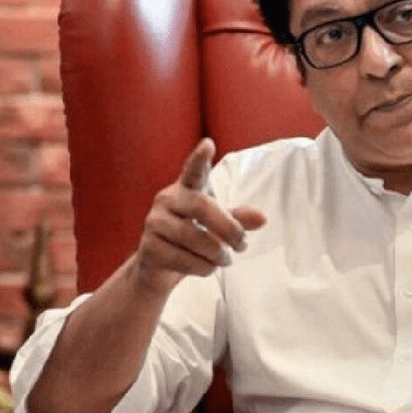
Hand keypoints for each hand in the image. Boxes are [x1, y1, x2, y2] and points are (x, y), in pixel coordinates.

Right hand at [136, 138, 265, 290]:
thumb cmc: (192, 237)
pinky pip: (185, 260)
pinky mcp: (148, 248)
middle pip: (203, 207)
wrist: (158, 267)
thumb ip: (238, 219)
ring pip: (195, 238)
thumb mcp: (217, 225)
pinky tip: (208, 267)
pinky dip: (204, 268)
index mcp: (186, 189)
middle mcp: (167, 200)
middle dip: (229, 228)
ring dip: (218, 254)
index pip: (193, 170)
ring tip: (225, 259)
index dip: (200, 158)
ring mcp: (154, 223)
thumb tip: (263, 218)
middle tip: (243, 245)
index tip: (208, 144)